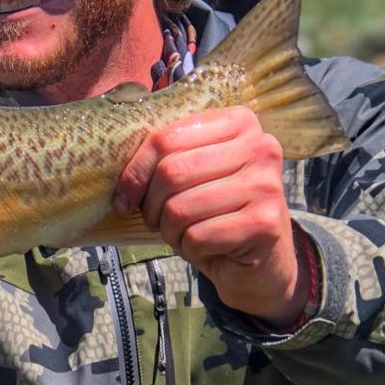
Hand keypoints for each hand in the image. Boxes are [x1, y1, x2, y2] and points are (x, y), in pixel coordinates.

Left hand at [114, 106, 307, 327]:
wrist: (262, 262)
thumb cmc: (217, 214)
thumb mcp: (193, 176)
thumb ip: (166, 157)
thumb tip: (117, 170)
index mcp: (238, 122)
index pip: (165, 138)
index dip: (135, 174)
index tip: (125, 199)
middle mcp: (260, 147)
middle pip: (171, 173)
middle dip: (151, 207)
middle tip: (158, 222)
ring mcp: (267, 184)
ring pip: (180, 209)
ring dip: (171, 231)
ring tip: (187, 234)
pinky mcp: (265, 223)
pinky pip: (198, 237)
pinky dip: (189, 249)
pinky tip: (208, 248)